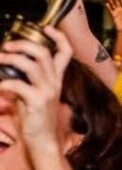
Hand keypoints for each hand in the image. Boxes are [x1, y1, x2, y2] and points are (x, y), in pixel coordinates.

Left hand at [0, 26, 74, 155]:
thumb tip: (7, 64)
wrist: (43, 141)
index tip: (45, 28)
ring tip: (0, 59)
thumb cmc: (36, 118)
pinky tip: (0, 87)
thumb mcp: (32, 93)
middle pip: (44, 53)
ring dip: (11, 58)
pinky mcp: (38, 102)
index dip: (58, 37)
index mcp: (56, 79)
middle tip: (7, 46)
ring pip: (32, 65)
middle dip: (23, 44)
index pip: (65, 53)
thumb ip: (24, 78)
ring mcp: (48, 92)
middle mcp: (54, 83)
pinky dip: (5, 83)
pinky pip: (18, 85)